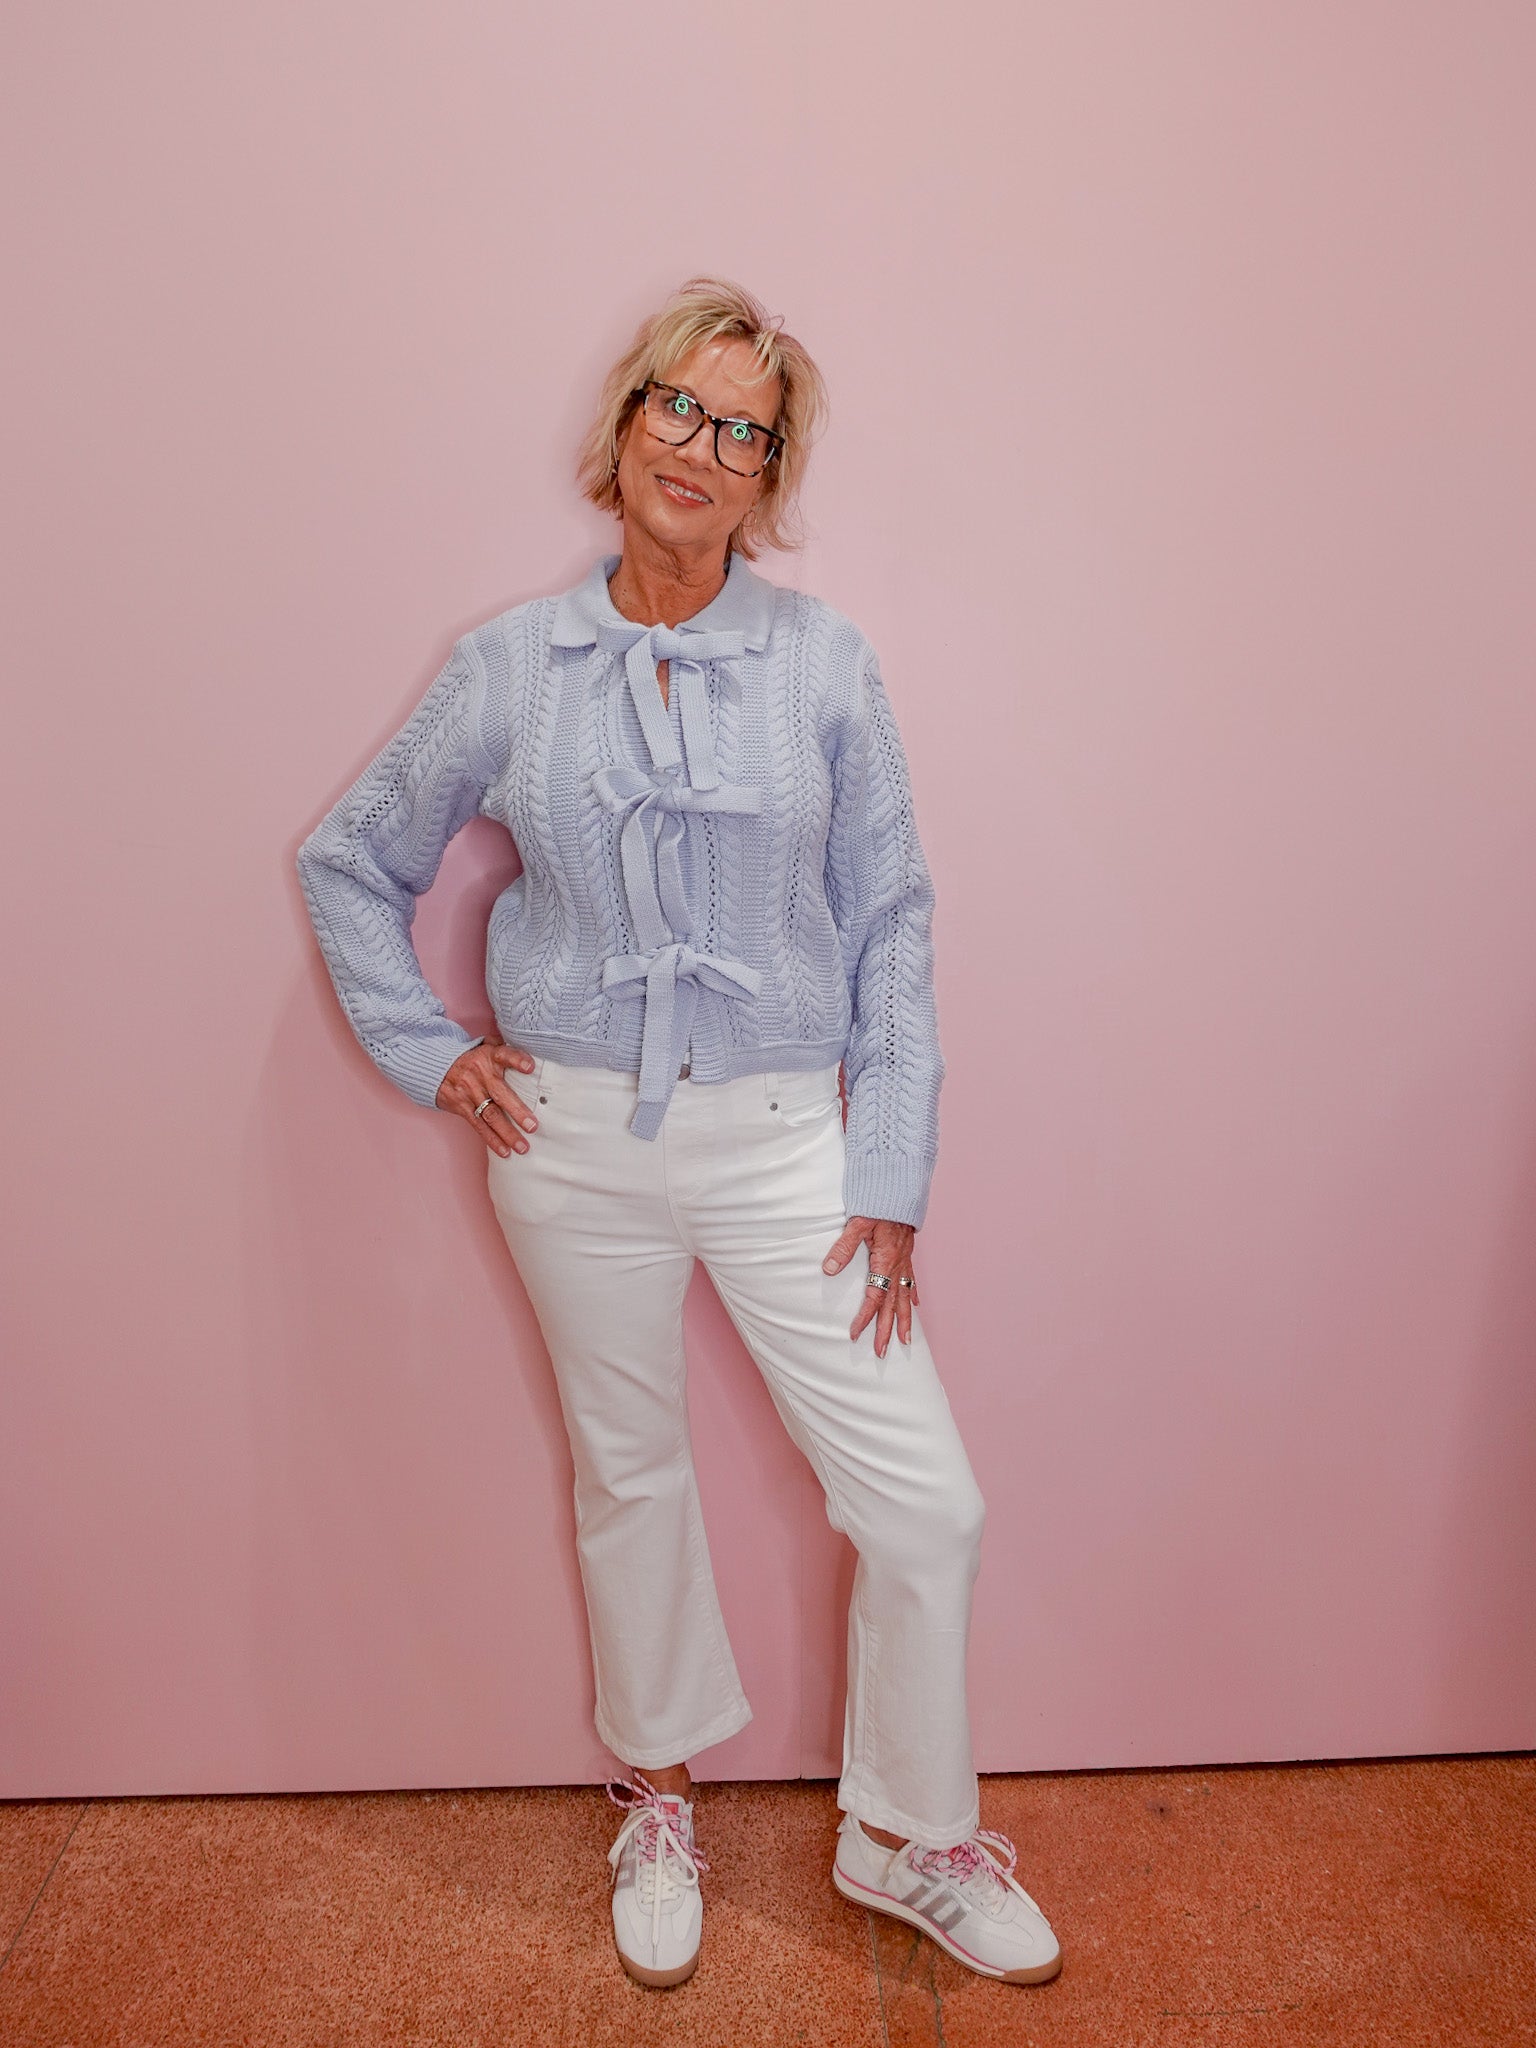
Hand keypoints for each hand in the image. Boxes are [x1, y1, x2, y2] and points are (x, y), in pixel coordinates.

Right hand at [436, 1034, 539, 1157]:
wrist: (437, 1067)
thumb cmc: (471, 1057)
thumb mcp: (485, 1045)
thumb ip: (504, 1046)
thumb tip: (529, 1048)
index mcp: (488, 1056)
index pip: (504, 1055)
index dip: (517, 1060)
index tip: (530, 1067)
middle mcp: (479, 1075)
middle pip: (500, 1094)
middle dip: (517, 1111)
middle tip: (532, 1126)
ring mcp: (470, 1093)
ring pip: (490, 1115)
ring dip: (507, 1133)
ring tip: (522, 1147)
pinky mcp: (462, 1108)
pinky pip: (479, 1126)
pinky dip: (492, 1140)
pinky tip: (505, 1151)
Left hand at [822, 1216, 919, 1355]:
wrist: (900, 1186)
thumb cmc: (878, 1203)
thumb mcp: (857, 1222)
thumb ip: (843, 1248)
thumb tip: (828, 1270)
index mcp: (885, 1260)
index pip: (874, 1296)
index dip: (865, 1317)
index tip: (855, 1334)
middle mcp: (898, 1265)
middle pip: (892, 1304)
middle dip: (886, 1330)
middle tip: (881, 1352)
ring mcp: (905, 1261)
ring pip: (906, 1297)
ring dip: (905, 1320)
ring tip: (906, 1341)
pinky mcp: (908, 1254)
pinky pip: (912, 1280)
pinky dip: (913, 1295)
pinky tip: (915, 1306)